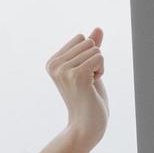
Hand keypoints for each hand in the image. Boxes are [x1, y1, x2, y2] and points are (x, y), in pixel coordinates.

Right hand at [48, 28, 108, 149]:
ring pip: (95, 50)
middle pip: (88, 42)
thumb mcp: (89, 67)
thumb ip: (91, 48)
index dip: (88, 54)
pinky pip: (99, 57)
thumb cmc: (88, 97)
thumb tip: (98, 28)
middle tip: (87, 80)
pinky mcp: (76, 75)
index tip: (83, 74)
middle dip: (94, 59)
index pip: (81, 38)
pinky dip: (101, 70)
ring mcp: (64, 70)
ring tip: (88, 84)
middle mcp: (54, 65)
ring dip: (98, 66)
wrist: (86, 124)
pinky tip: (92, 85)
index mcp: (52, 62)